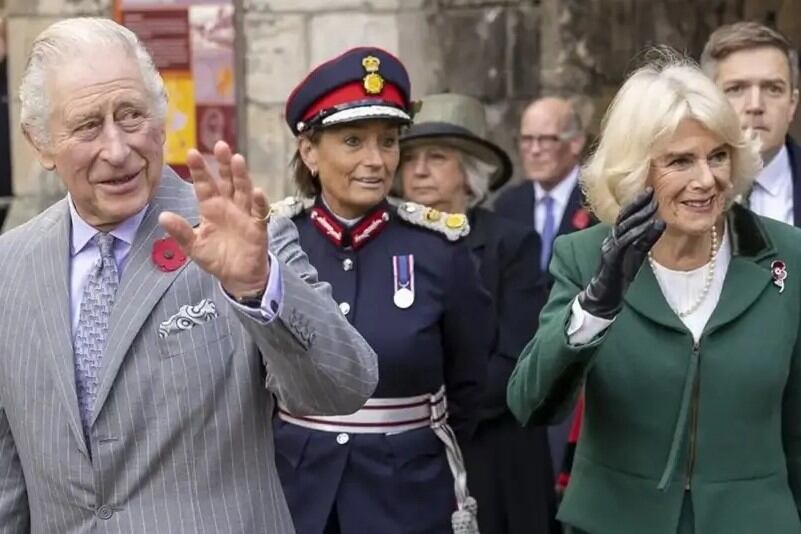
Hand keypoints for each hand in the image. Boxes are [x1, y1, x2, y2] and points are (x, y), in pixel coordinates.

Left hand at [159, 141, 271, 298]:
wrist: (237, 277)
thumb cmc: (216, 258)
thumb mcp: (193, 246)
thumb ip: (181, 231)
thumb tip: (163, 216)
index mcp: (212, 208)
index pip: (205, 185)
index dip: (199, 170)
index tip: (192, 153)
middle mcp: (229, 206)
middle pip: (227, 181)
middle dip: (224, 164)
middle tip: (220, 145)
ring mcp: (245, 214)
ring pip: (243, 191)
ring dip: (241, 176)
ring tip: (237, 160)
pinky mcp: (258, 227)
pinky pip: (260, 212)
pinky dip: (259, 202)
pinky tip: (257, 192)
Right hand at [578, 188, 664, 318]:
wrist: (605, 295)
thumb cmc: (620, 274)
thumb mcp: (637, 254)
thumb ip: (646, 239)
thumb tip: (660, 223)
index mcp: (616, 237)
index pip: (626, 216)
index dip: (637, 202)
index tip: (650, 190)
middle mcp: (610, 239)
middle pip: (623, 217)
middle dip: (637, 203)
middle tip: (651, 191)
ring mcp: (609, 248)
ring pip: (624, 227)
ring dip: (639, 216)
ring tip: (653, 206)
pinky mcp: (611, 258)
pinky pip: (624, 242)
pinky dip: (637, 233)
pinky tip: (648, 226)